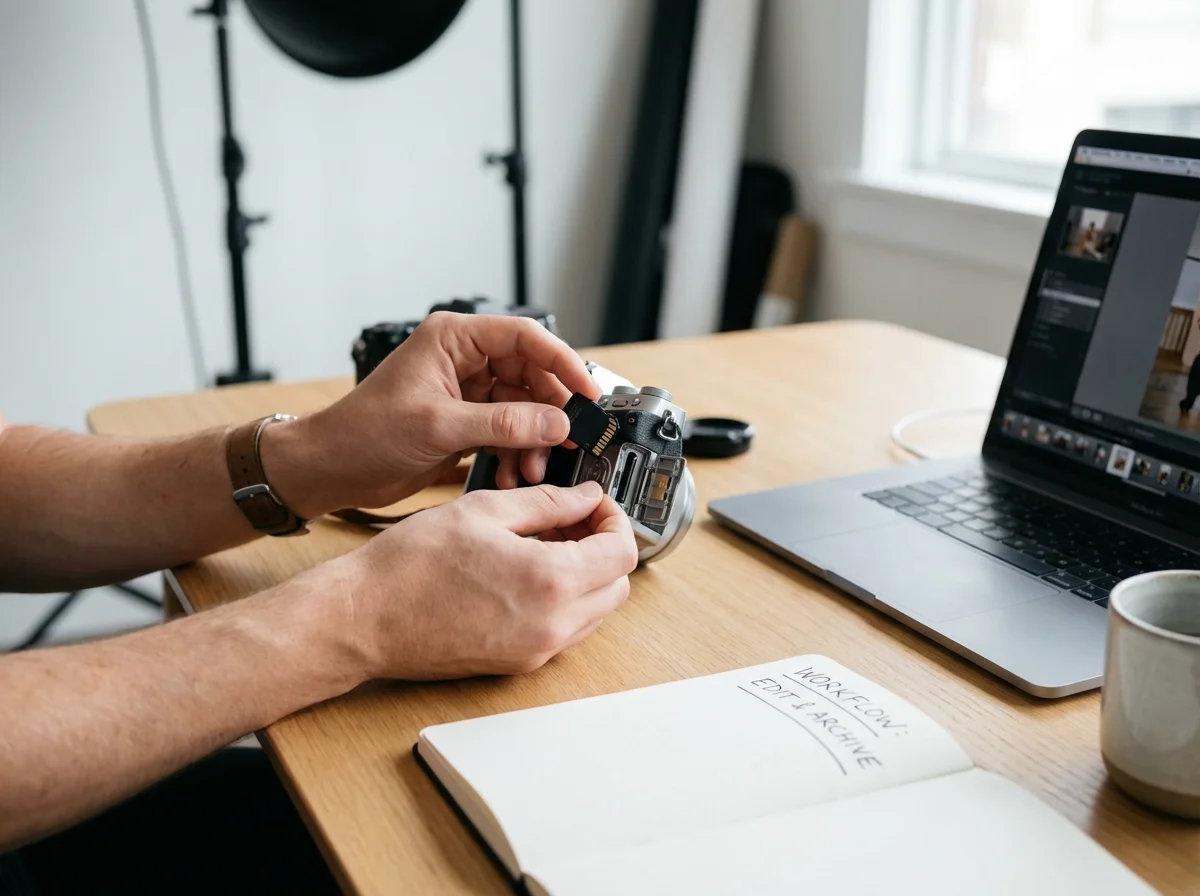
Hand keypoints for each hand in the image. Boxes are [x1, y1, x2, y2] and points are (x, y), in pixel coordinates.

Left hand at [264, 313, 600, 517]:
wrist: (331, 470)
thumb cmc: (363, 433)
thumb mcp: (440, 426)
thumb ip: (503, 423)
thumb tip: (556, 423)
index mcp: (454, 340)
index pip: (525, 337)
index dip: (562, 362)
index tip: (587, 392)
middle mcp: (464, 360)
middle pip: (532, 375)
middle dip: (551, 411)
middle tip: (570, 440)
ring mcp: (466, 392)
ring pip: (524, 408)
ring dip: (535, 439)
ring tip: (535, 467)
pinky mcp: (465, 422)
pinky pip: (509, 431)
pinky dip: (518, 452)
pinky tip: (516, 473)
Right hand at [332, 482, 638, 679]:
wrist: (362, 619)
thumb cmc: (409, 565)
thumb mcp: (482, 510)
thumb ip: (547, 503)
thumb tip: (585, 497)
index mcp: (549, 582)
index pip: (621, 552)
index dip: (615, 519)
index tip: (596, 503)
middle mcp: (551, 626)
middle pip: (617, 586)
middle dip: (603, 548)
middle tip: (571, 519)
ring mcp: (535, 651)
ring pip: (595, 612)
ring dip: (585, 576)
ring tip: (543, 543)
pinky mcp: (517, 665)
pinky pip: (564, 631)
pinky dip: (562, 601)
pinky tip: (524, 572)